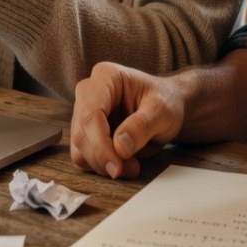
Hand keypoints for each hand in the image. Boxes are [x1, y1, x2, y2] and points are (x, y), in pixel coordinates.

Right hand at [70, 62, 185, 178]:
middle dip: (104, 158)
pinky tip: (124, 163)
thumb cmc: (165, 101)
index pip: (91, 114)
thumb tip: (120, 148)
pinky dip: (102, 166)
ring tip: (133, 165)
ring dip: (103, 165)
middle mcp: (88, 91)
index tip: (116, 167)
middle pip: (81, 133)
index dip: (100, 145)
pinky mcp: (84, 131)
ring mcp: (83, 111)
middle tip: (132, 169)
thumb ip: (142, 126)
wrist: (166, 107)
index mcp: (106, 76)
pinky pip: (83, 156)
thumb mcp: (163, 111)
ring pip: (79, 148)